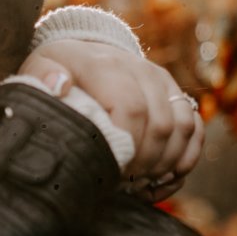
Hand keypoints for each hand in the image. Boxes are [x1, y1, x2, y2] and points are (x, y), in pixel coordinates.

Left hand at [20, 40, 203, 201]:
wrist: (85, 50)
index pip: (130, 107)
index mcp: (105, 66)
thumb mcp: (41, 68)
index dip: (127, 145)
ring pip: (183, 127)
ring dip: (167, 163)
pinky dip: (186, 157)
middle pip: (161, 123)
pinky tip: (163, 178)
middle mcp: (141, 70)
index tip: (111, 170)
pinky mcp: (175, 94)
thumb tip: (57, 85)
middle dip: (146, 162)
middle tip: (124, 185)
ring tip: (141, 185)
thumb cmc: (59, 69)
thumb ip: (43, 78)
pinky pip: (195, 128)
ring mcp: (162, 82)